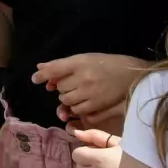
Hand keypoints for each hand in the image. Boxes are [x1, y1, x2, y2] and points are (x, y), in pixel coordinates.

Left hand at [33, 53, 147, 119]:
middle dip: (60, 86)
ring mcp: (90, 92)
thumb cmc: (107, 64)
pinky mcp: (97, 105)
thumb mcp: (85, 58)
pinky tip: (82, 101)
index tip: (35, 79)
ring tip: (76, 91)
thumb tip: (40, 68)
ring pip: (67, 99)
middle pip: (60, 86)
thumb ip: (63, 64)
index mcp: (80, 62)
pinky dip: (76, 107)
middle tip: (68, 83)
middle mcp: (84, 77)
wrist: (132, 75)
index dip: (43, 74)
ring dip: (67, 97)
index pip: (55, 68)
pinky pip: (78, 109)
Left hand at [68, 127, 121, 167]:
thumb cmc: (136, 154)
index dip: (83, 150)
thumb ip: (95, 136)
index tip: (94, 149)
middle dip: (87, 161)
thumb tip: (76, 132)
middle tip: (102, 158)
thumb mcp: (117, 141)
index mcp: (99, 160)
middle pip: (80, 167)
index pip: (76, 155)